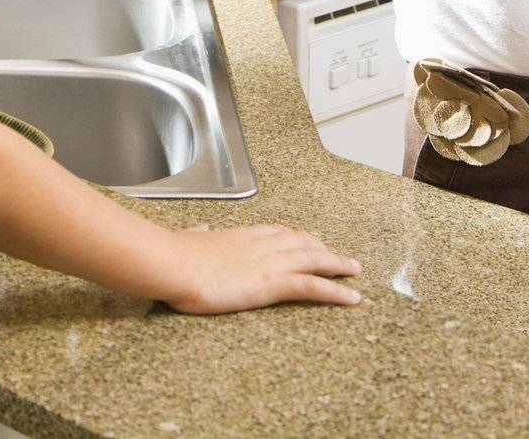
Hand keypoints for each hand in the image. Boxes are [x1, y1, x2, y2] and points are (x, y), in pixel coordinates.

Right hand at [160, 224, 361, 313]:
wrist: (174, 264)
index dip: (296, 236)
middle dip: (322, 248)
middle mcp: (261, 244)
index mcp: (241, 235)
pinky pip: (312, 286)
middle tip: (338, 256)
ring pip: (314, 260)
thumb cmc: (175, 256)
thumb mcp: (190, 239)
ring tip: (354, 270)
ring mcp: (270, 262)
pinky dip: (335, 291)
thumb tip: (199, 232)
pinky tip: (351, 297)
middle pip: (302, 243)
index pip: (277, 232)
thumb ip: (199, 236)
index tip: (307, 239)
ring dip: (337, 265)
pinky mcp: (272, 283)